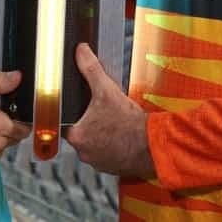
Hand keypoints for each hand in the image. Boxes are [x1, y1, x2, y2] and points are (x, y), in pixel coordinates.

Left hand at [66, 43, 154, 177]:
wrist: (153, 144)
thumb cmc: (129, 123)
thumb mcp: (107, 90)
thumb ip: (91, 69)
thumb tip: (81, 52)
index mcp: (77, 136)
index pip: (67, 122)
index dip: (78, 112)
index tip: (88, 108)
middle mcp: (85, 154)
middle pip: (82, 134)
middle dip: (93, 123)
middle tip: (105, 114)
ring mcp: (99, 163)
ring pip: (96, 146)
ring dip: (103, 136)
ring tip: (116, 124)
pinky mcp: (113, 168)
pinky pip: (109, 156)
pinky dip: (114, 147)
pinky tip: (123, 137)